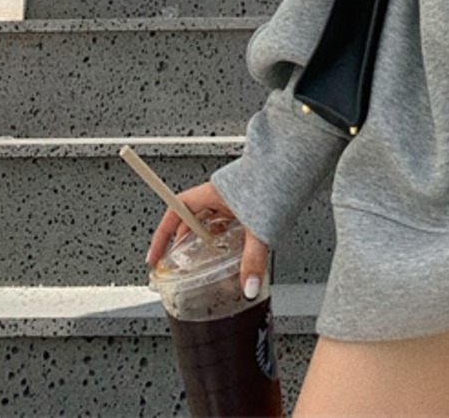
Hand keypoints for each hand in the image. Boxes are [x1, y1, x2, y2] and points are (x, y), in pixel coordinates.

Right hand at [145, 179, 271, 299]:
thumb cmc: (275, 180)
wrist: (294, 162)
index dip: (162, 235)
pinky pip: (227, 223)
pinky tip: (231, 252)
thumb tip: (249, 285)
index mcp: (213, 194)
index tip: (154, 256)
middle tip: (179, 266)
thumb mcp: (260, 226)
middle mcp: (219, 196)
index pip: (176, 211)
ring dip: (205, 242)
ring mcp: (232, 200)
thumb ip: (254, 258)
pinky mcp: (246, 204)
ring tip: (204, 264)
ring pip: (210, 223)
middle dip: (183, 244)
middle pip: (190, 220)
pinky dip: (224, 238)